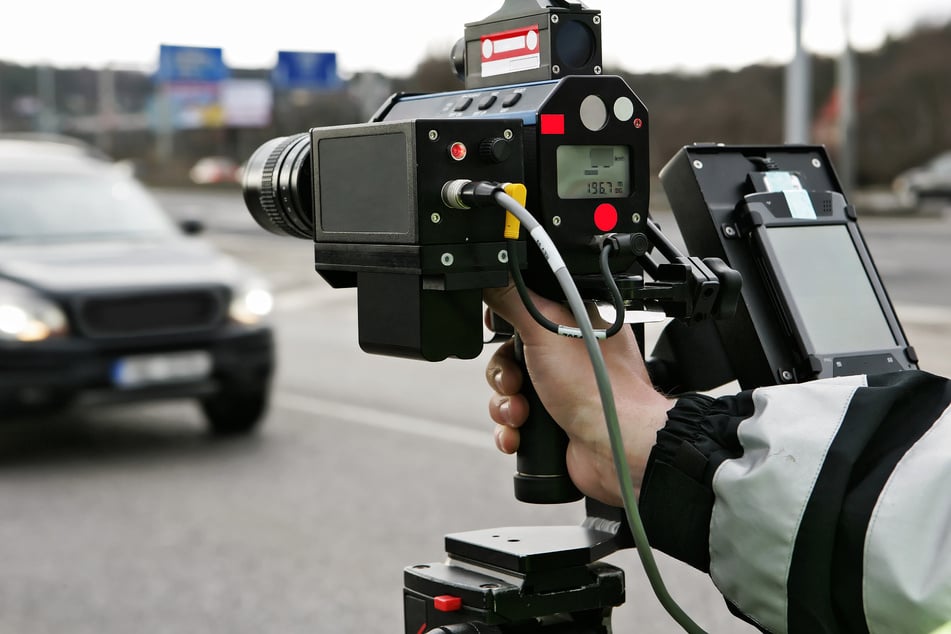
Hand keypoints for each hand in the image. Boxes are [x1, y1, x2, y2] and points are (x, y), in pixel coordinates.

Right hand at [483, 284, 673, 505]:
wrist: (614, 445)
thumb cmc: (596, 386)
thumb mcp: (546, 331)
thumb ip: (514, 299)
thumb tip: (492, 271)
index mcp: (571, 324)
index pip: (524, 313)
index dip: (504, 326)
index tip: (494, 332)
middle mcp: (566, 355)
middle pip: (509, 356)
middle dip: (503, 375)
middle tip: (514, 383)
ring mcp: (559, 389)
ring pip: (508, 391)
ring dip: (505, 406)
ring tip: (519, 415)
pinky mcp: (552, 421)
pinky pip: (514, 421)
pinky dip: (509, 429)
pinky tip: (516, 435)